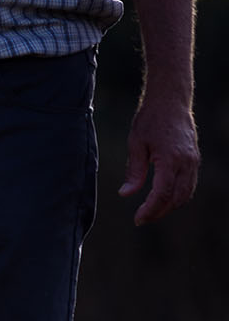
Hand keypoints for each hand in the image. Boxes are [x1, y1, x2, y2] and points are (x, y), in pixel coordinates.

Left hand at [120, 95, 198, 224]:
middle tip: (141, 219)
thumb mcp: (136, 144)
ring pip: (186, 193)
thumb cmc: (150, 120)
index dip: (150, 209)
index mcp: (171, 159)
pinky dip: (177, 195)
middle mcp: (186, 162)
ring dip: (169, 206)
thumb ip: (134, 171)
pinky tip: (162, 198)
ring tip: (150, 211)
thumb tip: (125, 194)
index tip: (137, 219)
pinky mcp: (194, 159)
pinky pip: (189, 184)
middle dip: (159, 212)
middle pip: (176, 198)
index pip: (162, 193)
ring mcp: (193, 161)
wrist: (170, 101)